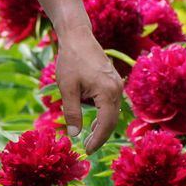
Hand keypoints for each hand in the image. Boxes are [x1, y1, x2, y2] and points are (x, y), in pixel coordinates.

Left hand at [54, 27, 123, 153]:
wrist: (77, 35)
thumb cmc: (70, 60)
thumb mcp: (67, 88)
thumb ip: (72, 112)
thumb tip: (74, 134)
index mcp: (108, 92)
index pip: (106, 124)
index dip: (97, 139)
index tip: (87, 150)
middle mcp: (117, 89)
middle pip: (112, 119)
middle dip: (100, 135)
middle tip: (87, 147)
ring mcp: (117, 84)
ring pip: (112, 111)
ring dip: (102, 124)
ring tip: (89, 137)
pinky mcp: (113, 80)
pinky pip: (111, 102)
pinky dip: (103, 113)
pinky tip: (93, 119)